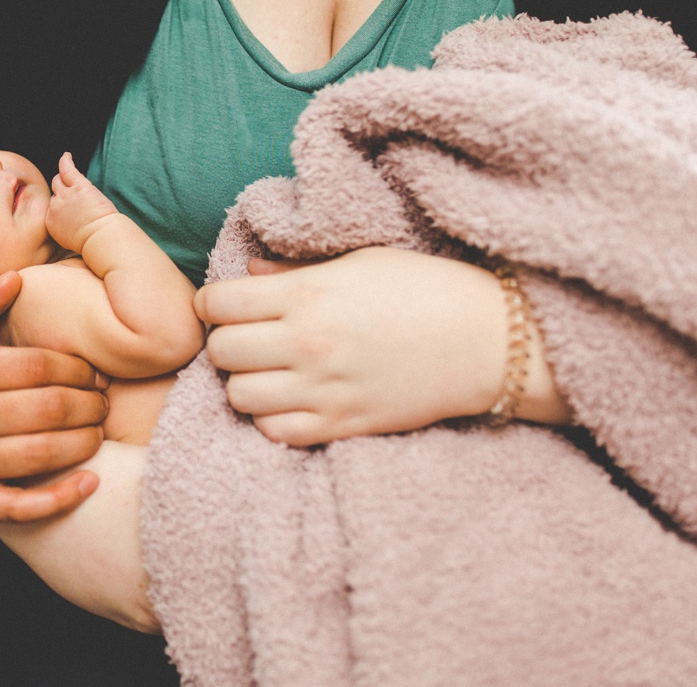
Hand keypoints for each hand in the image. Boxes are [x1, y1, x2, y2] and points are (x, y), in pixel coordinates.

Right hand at [0, 271, 110, 526]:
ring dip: (84, 443)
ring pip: (44, 453)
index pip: (36, 365)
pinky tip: (90, 484)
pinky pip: (24, 507)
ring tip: (98, 433)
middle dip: (89, 404)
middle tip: (104, 402)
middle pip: (49, 407)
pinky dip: (61, 498)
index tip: (91, 371)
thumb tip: (16, 277)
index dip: (76, 367)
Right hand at [46, 153, 119, 252]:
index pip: (51, 208)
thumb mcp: (70, 241)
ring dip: (62, 177)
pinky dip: (66, 161)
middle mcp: (54, 208)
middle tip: (68, 191)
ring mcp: (65, 196)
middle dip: (60, 193)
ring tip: (64, 167)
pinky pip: (67, 169)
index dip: (60, 206)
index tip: (67, 206)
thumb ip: (65, 229)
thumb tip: (70, 222)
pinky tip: (67, 155)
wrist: (100, 239)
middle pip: (54, 194)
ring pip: (58, 181)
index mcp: (51, 223)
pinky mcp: (78, 186)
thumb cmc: (92, 243)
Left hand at [195, 247, 567, 446]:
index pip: (218, 304)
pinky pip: (274, 432)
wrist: (483, 340)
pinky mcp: (342, 424)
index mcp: (307, 294)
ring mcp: (323, 388)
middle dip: (227, 344)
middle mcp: (307, 342)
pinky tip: (290, 401)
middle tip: (248, 339)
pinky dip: (271, 419)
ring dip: (245, 384)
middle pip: (222, 351)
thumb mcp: (356, 263)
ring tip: (268, 372)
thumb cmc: (421, 289)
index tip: (225, 307)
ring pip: (239, 397)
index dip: (213, 305)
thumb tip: (246, 275)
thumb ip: (294, 271)